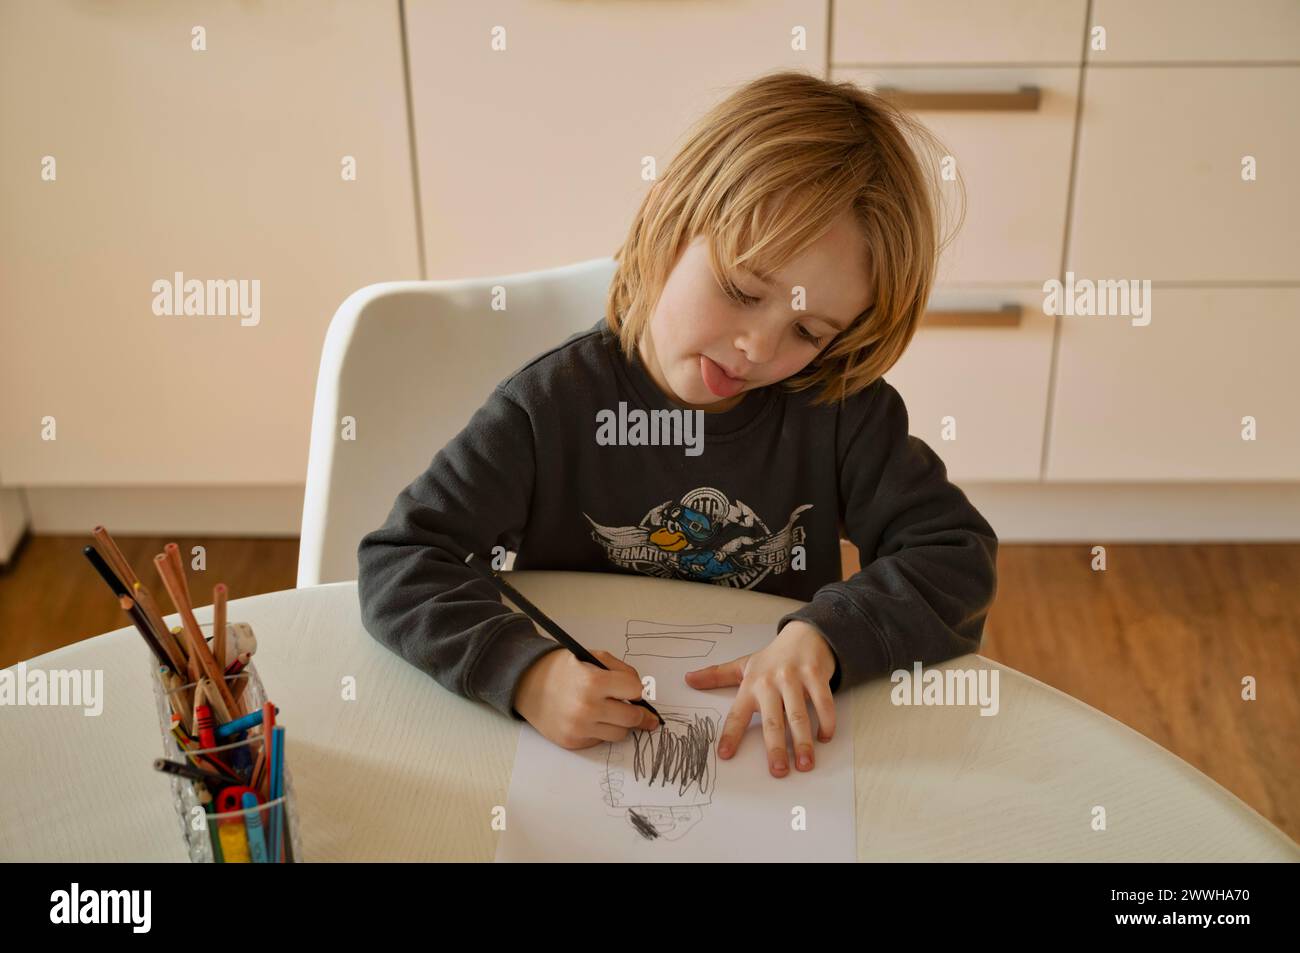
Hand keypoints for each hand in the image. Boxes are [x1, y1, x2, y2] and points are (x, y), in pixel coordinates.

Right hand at [513, 649, 659, 749]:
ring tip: (611, 712)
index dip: (636, 689)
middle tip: (637, 710)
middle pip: (632, 718)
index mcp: (593, 682)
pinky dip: (601, 730)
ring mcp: (579, 728)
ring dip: (620, 723)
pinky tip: (592, 719)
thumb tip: (642, 694)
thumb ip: (621, 671)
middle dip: (638, 712)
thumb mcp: (593, 657)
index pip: (635, 691)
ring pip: (620, 734)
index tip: (632, 690)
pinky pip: (601, 740)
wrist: (528, 685)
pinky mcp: (572, 742)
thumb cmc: (563, 669)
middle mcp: (586, 708)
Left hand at [684, 620, 837, 776]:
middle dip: (775, 748)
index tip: (725, 754)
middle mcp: (771, 682)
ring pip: (799, 715)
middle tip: (778, 771)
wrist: (803, 634)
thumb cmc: (773, 657)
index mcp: (751, 684)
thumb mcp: (743, 665)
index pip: (737, 714)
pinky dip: (826, 721)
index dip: (731, 734)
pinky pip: (823, 703)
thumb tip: (688, 679)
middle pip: (772, 721)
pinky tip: (825, 737)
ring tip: (805, 764)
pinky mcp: (816, 676)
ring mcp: (794, 679)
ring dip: (803, 742)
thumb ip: (717, 676)